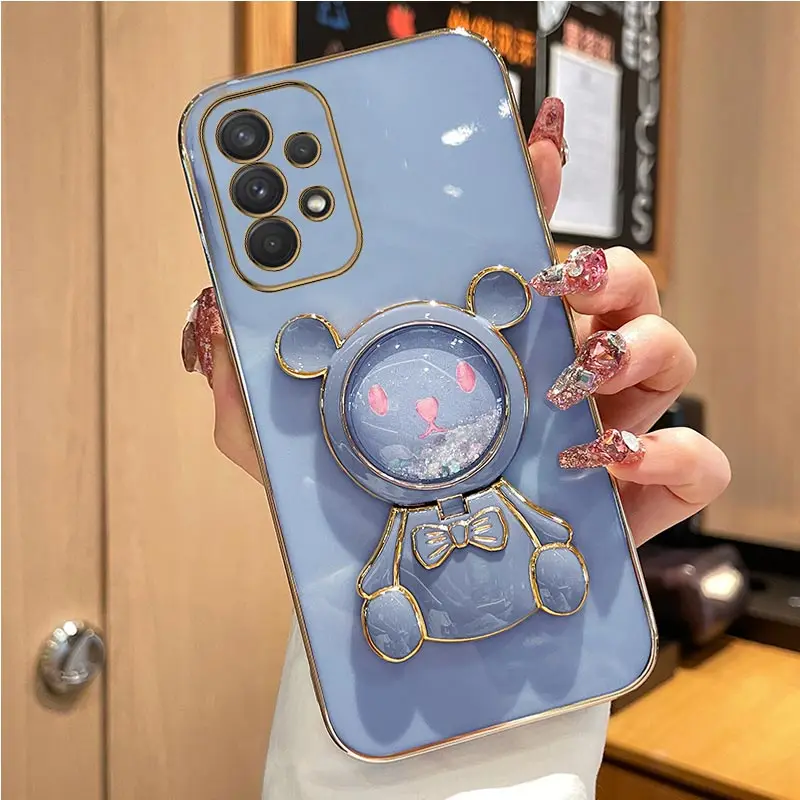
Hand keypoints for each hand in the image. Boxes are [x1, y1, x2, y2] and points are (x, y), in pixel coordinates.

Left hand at [182, 98, 729, 545]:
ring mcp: (606, 424)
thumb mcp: (288, 447)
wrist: (417, 601)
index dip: (536, 191)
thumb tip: (214, 317)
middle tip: (559, 276)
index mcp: (491, 342)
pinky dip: (666, 451)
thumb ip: (248, 384)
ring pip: (667, 350)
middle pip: (618, 283)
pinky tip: (603, 457)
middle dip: (606, 265)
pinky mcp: (643, 491)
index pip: (527, 246)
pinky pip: (694, 459)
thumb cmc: (366, 514)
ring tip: (576, 369)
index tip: (531, 146)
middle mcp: (557, 369)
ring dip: (638, 343)